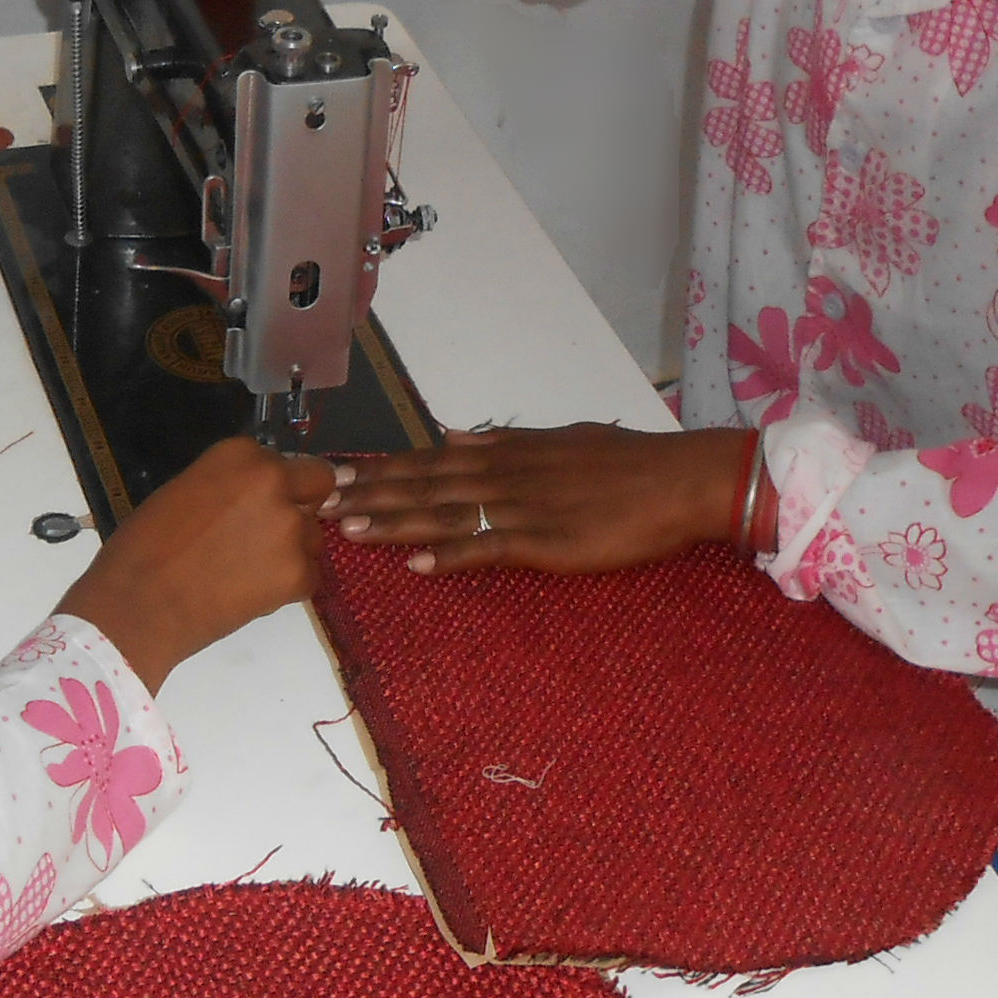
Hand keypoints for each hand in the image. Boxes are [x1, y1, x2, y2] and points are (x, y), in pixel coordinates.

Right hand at [56, 437, 337, 693]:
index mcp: (240, 455)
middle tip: (269, 535)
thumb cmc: (145, 546)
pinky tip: (249, 593)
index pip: (287, 462)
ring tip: (246, 572)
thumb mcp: (187, 490)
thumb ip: (231, 486)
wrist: (139, 604)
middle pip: (317, 486)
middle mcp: (273, 482)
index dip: (277, 486)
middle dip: (301, 505)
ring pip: (313, 536)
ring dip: (292, 551)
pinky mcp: (299, 574)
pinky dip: (287, 587)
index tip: (258, 506)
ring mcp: (290, 528)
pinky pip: (310, 576)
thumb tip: (257, 499)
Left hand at [321, 424, 757, 576]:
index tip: (336, 474)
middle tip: (318, 504)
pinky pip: (488, 548)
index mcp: (506, 452)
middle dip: (369, 494)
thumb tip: (451, 434)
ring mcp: (522, 506)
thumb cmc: (625, 463)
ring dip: (393, 522)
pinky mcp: (546, 540)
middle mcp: (505, 474)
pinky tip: (414, 563)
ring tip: (348, 531)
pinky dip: (449, 554)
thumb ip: (501, 440)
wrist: (679, 479)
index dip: (380, 468)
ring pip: (444, 513)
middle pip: (424, 484)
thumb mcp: (556, 438)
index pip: (429, 460)